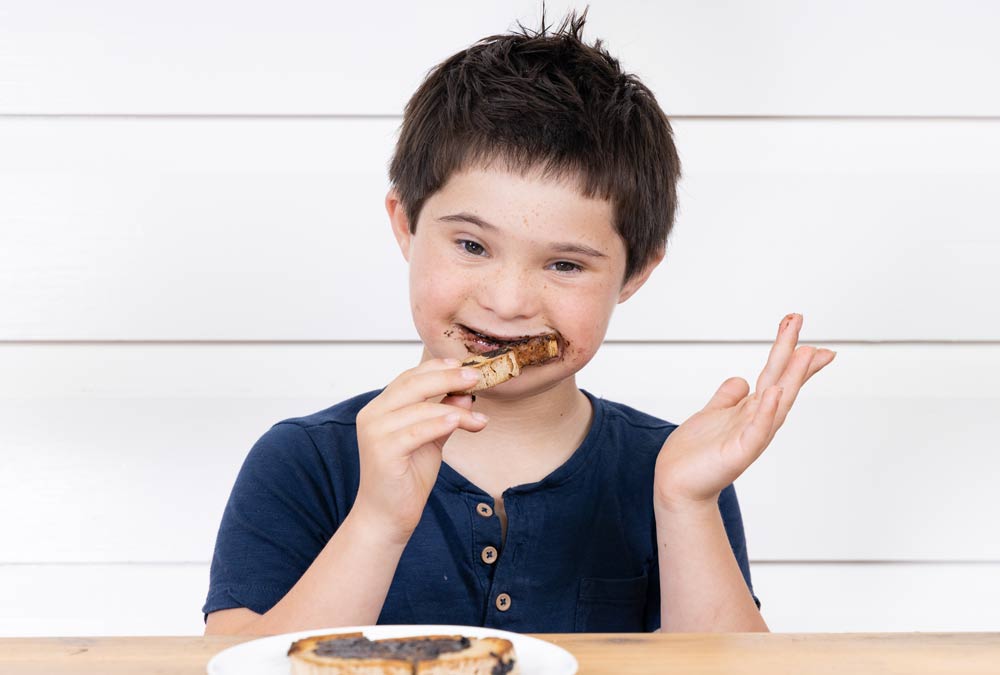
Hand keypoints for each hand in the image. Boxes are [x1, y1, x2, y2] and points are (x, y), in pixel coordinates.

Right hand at [352, 358, 488, 543]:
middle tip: (477, 378)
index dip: (437, 368)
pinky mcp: (383, 451)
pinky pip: (417, 431)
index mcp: (380, 408)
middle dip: (448, 378)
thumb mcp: (431, 439)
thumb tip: (465, 394)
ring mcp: (375, 432)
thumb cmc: (406, 477)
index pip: (409, 377)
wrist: (387, 516)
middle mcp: (373, 414)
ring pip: (420, 408)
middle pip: (413, 384)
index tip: (464, 366)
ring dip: (455, 410)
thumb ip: (444, 415)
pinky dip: (440, 424)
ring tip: (479, 419)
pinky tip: (461, 421)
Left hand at [654, 314, 835, 513]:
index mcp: (750, 411)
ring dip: (792, 377)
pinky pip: (757, 428)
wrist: (677, 484)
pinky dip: (767, 411)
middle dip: (793, 353)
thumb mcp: (712, 414)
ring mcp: (750, 436)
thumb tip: (741, 379)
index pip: (776, 378)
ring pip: (777, 401)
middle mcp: (756, 421)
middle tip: (800, 320)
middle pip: (781, 381)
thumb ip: (727, 397)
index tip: (812, 340)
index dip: (792, 359)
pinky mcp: (739, 452)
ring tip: (805, 352)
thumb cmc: (695, 455)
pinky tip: (775, 391)